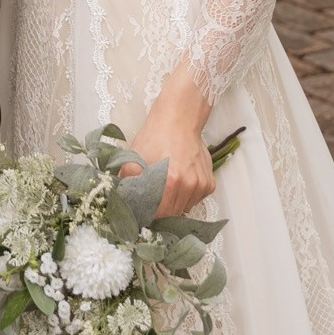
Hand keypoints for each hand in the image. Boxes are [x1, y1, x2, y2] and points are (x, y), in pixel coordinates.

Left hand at [123, 74, 216, 219]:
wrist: (179, 118)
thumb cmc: (155, 137)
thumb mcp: (133, 158)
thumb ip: (127, 183)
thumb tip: (123, 203)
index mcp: (170, 182)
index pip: (159, 215)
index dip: (148, 215)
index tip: (142, 211)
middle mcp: (189, 186)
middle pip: (172, 215)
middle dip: (160, 211)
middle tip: (151, 199)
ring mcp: (201, 185)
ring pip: (184, 209)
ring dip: (174, 204)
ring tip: (166, 186)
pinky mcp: (209, 183)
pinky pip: (195, 200)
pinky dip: (186, 196)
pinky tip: (179, 180)